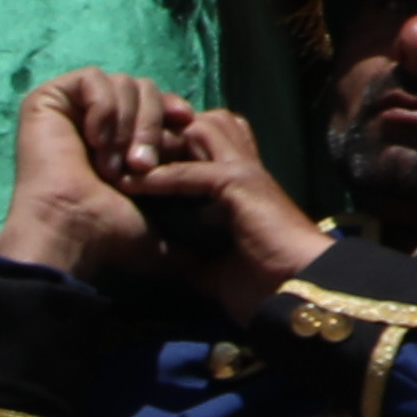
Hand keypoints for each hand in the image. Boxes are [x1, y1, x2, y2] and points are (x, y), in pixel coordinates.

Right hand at [0, 70, 194, 276]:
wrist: (72, 230)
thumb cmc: (106, 230)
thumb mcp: (154, 217)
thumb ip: (178, 224)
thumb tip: (200, 258)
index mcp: (115, 138)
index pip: (154, 102)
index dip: (171, 108)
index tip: (186, 122)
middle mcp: (92, 119)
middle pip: (142, 87)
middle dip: (150, 123)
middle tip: (141, 165)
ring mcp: (69, 109)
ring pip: (121, 82)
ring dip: (127, 123)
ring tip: (114, 163)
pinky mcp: (47, 99)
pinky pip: (91, 78)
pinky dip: (103, 107)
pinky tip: (96, 140)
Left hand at [110, 102, 330, 322]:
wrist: (297, 293)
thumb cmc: (265, 285)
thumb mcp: (216, 270)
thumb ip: (194, 258)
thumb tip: (170, 263)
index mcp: (239, 184)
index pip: (201, 141)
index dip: (166, 146)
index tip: (126, 165)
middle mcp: (243, 168)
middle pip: (198, 123)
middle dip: (159, 132)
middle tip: (119, 152)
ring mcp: (244, 171)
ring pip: (198, 129)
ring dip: (158, 144)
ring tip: (121, 163)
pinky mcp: (241, 183)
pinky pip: (192, 170)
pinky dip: (160, 176)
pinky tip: (132, 183)